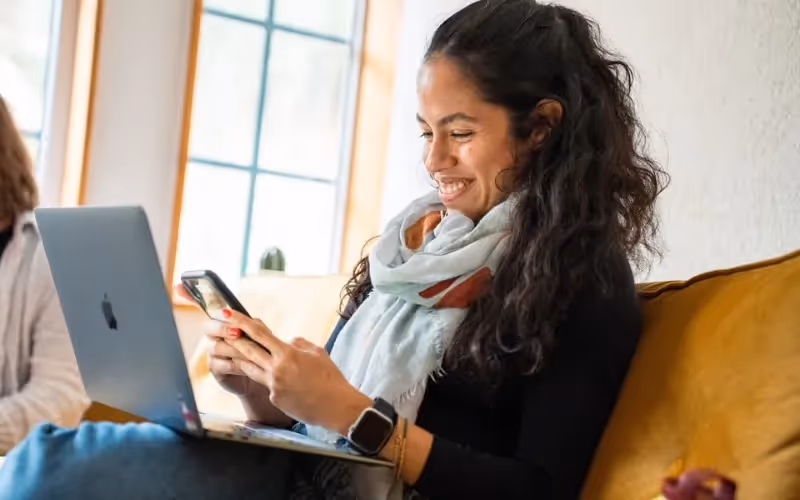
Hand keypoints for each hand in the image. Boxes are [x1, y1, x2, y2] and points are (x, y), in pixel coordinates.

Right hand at [174, 284, 251, 395]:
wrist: (262, 374)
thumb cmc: (259, 349)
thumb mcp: (259, 333)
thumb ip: (253, 324)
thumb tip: (249, 321)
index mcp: (222, 321)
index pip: (204, 305)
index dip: (189, 296)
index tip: (179, 285)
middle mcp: (212, 334)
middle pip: (209, 327)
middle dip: (223, 328)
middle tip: (237, 332)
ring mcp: (212, 351)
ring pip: (216, 346)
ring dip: (235, 348)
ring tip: (251, 352)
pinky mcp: (215, 368)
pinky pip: (221, 364)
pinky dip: (236, 364)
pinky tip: (248, 365)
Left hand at [222, 309, 371, 434]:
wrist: (337, 407)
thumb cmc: (331, 378)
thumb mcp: (317, 353)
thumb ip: (298, 344)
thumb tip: (286, 342)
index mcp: (288, 354)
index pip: (259, 333)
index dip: (242, 321)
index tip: (228, 313)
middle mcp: (277, 369)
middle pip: (247, 350)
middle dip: (232, 338)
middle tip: (219, 329)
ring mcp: (274, 386)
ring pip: (249, 369)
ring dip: (239, 359)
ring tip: (230, 351)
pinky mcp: (275, 399)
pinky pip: (267, 384)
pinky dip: (269, 379)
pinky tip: (281, 381)